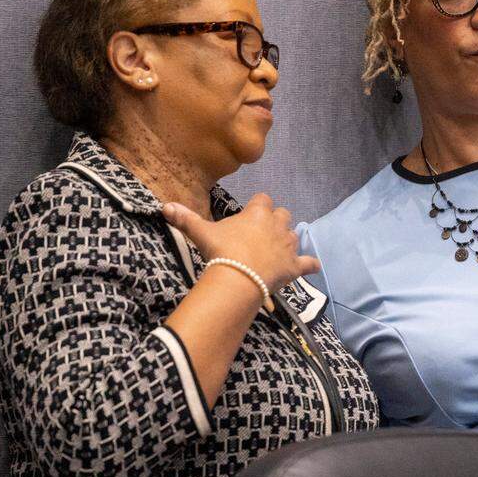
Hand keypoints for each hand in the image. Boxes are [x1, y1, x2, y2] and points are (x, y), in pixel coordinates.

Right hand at [161, 194, 318, 291]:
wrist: (239, 277)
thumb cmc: (222, 250)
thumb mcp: (201, 232)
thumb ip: (185, 219)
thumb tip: (164, 206)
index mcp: (258, 213)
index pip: (263, 199)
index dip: (258, 205)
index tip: (251, 213)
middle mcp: (277, 225)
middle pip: (283, 214)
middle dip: (276, 221)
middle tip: (263, 233)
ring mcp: (288, 245)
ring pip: (295, 236)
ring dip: (288, 240)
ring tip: (277, 250)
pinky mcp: (294, 265)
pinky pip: (308, 263)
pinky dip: (310, 264)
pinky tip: (313, 266)